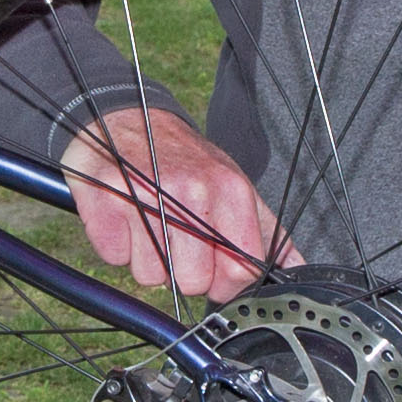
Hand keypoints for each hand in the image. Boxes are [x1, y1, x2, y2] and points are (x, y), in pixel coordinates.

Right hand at [63, 110, 280, 300]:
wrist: (128, 116)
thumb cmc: (182, 159)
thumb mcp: (232, 183)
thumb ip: (265, 229)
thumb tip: (295, 268)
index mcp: (230, 190)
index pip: (240, 271)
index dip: (225, 284)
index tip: (213, 272)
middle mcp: (192, 191)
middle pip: (193, 282)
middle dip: (182, 272)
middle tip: (175, 240)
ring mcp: (147, 197)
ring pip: (151, 276)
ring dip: (146, 259)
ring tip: (147, 224)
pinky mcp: (106, 202)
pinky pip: (115, 258)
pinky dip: (116, 245)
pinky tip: (124, 218)